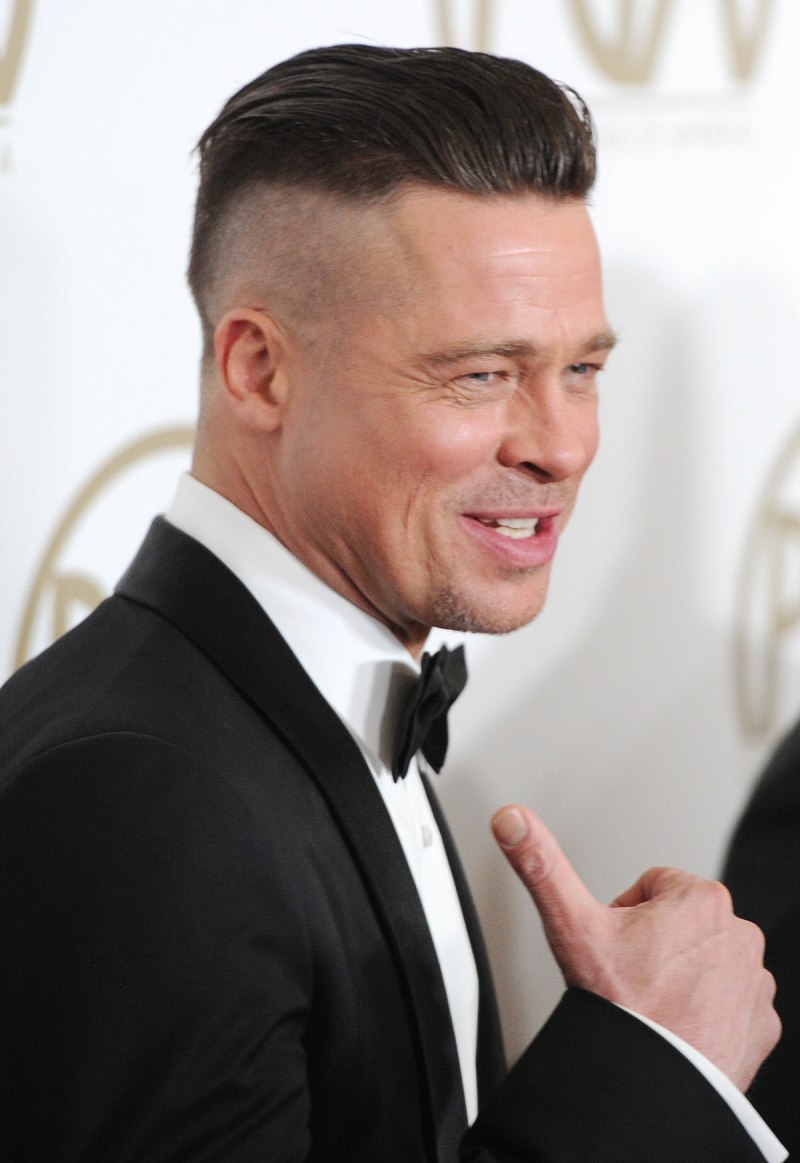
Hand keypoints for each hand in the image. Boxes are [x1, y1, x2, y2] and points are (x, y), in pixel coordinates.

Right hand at [492, 804, 779, 1091]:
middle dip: (653, 945)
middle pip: (679, 923)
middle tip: (630, 978)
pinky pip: (727, 1004)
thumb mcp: (571, 925)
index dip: (624, 915)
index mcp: (702, 899)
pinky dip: (704, 1012)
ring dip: (680, 977)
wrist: (650, 1084)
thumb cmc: (622, 1008)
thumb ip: (541, 865)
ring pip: (702, 961)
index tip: (616, 945)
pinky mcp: (761, 1024)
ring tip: (653, 1004)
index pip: (652, 886)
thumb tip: (512, 819)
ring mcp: (754, 982)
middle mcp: (740, 934)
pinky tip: (678, 1027)